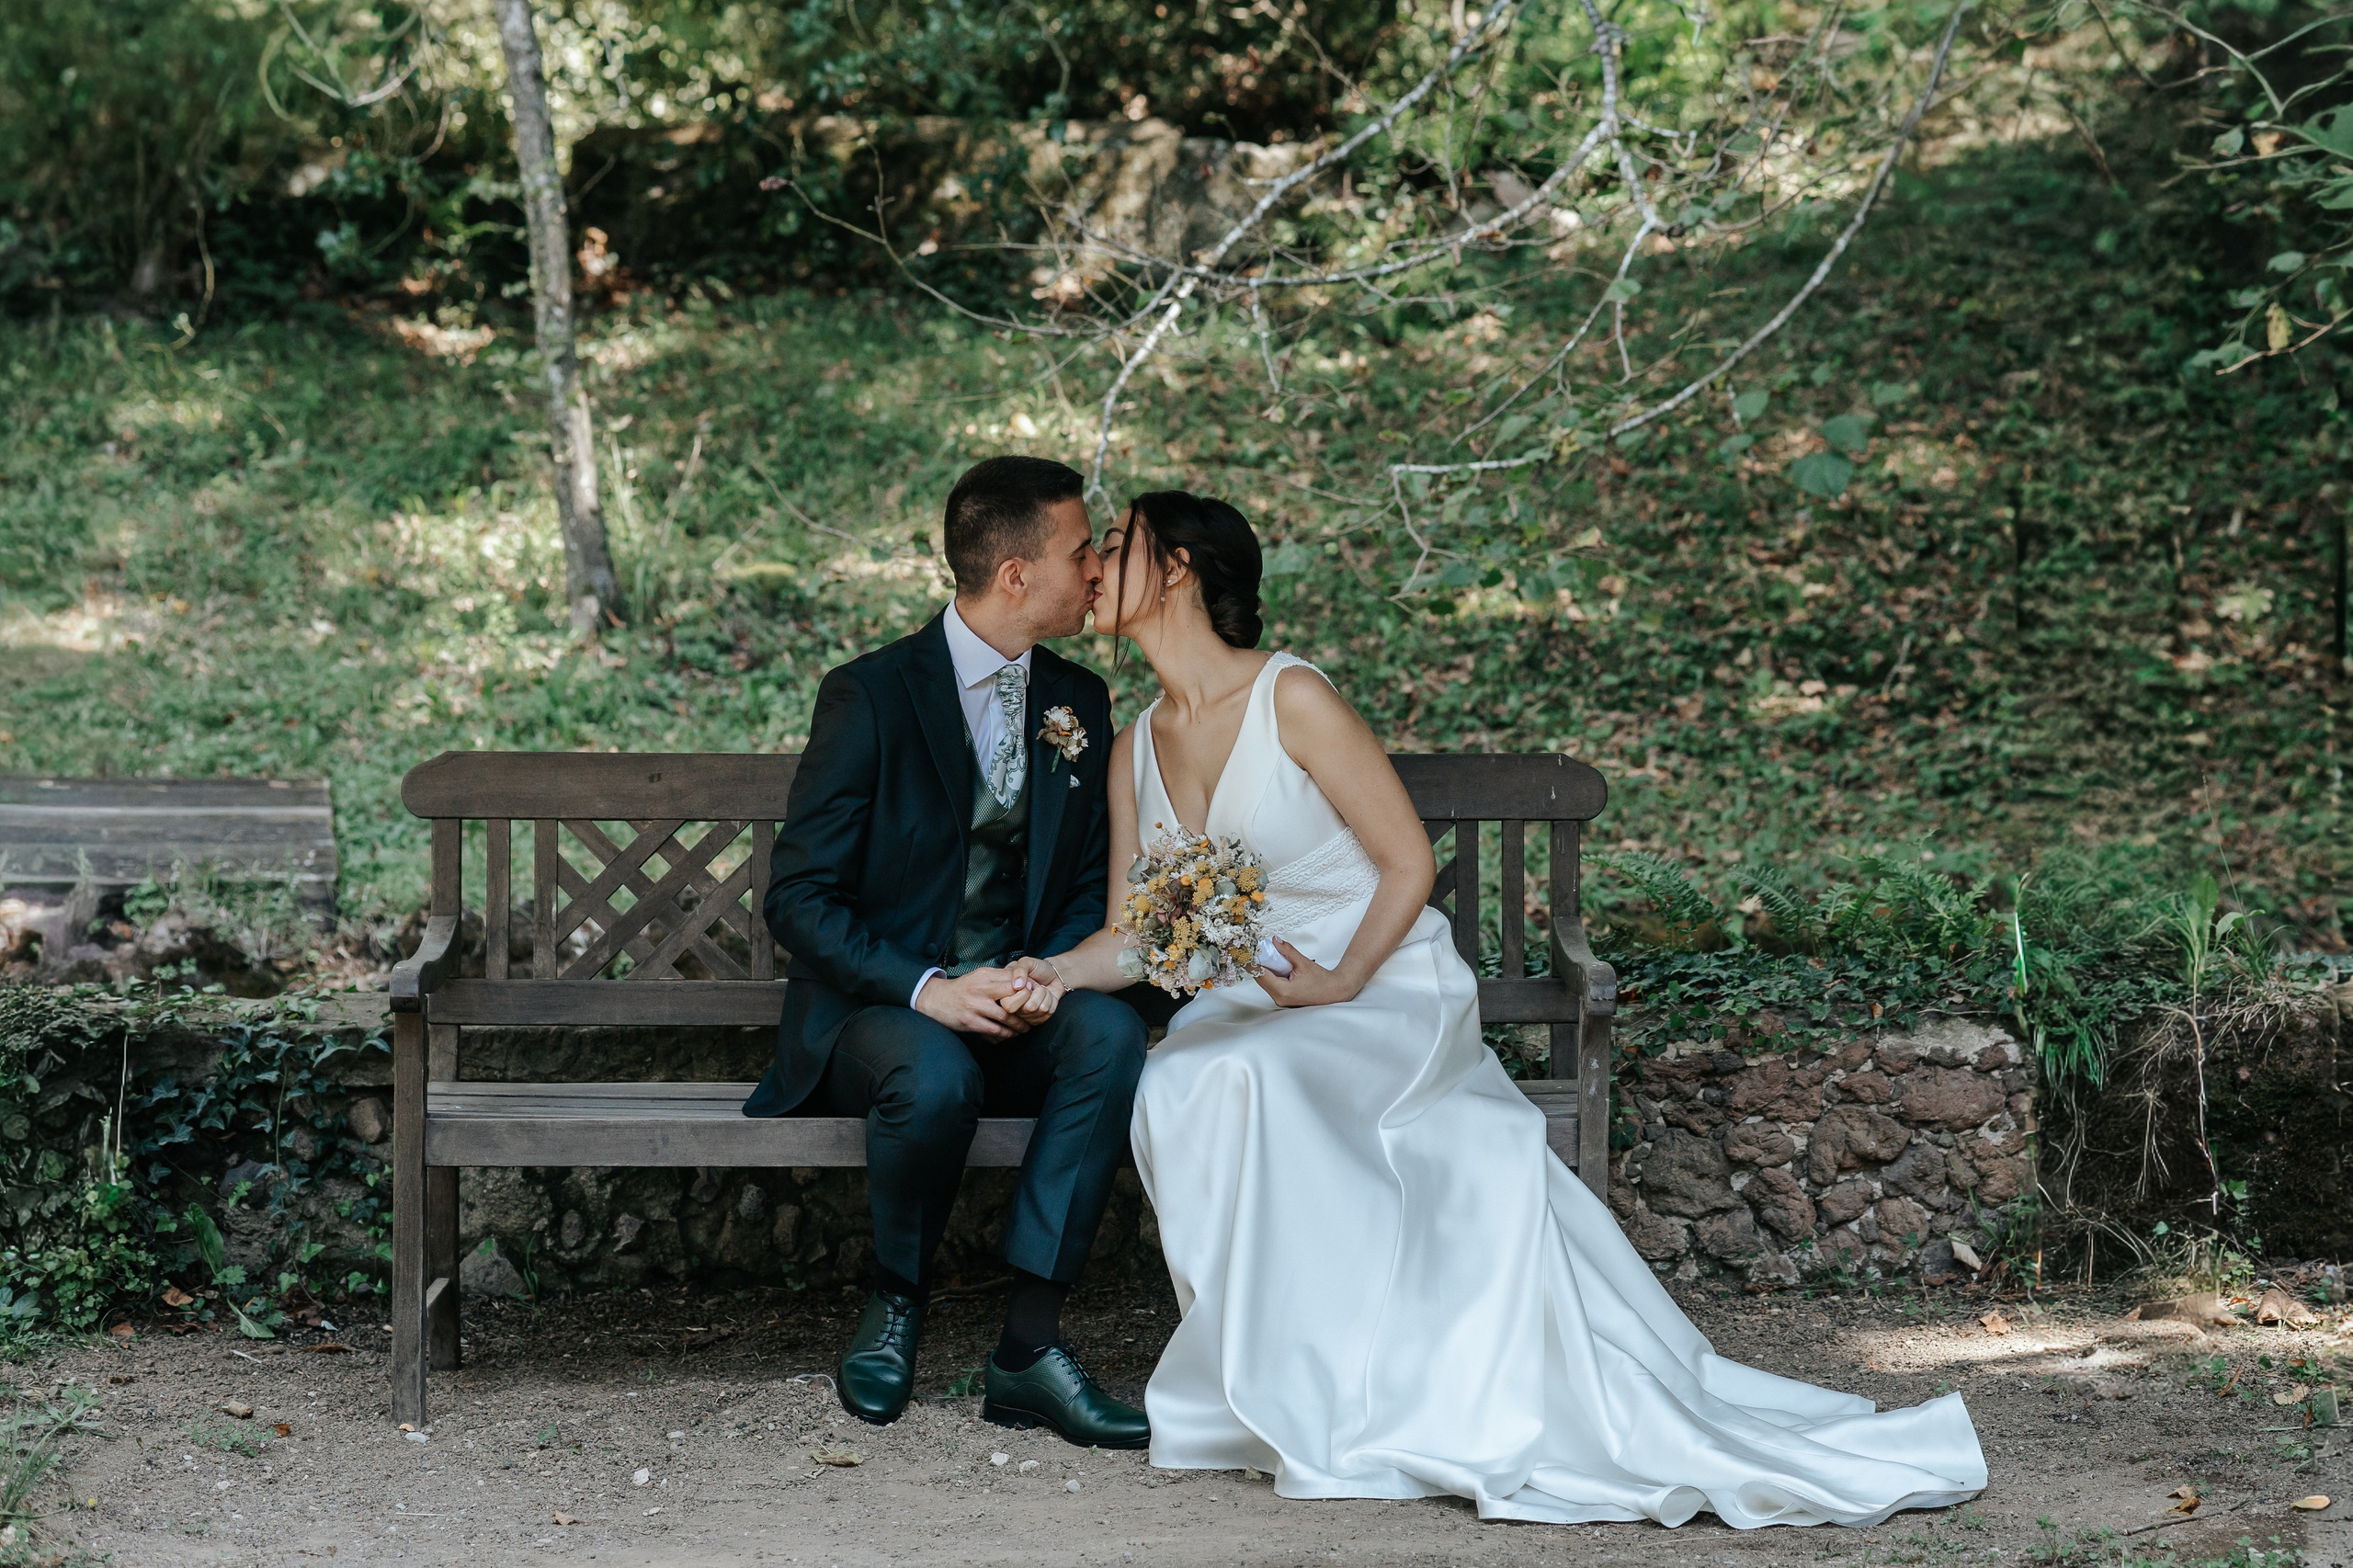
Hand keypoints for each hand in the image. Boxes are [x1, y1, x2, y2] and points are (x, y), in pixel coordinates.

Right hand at [913, 967, 1036, 1038]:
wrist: (936, 999)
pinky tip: (1011, 1034)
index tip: (1036, 995)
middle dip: (1027, 1006)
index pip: (1013, 979)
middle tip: (1035, 1013)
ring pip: (1006, 1017)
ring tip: (1026, 1028)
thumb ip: (997, 978)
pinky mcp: (970, 1022)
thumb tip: (1022, 981)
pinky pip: (994, 1030)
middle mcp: (980, 989)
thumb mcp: (978, 976)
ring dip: (1019, 1025)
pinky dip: (1006, 1034)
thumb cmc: (962, 989)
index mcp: (984, 975)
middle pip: (1012, 996)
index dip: (1027, 988)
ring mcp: (975, 1006)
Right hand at [999, 955, 1067, 1018]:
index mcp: (1004, 996)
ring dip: (1045, 995)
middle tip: (1034, 986)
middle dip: (1037, 993)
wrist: (1052, 974)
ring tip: (1040, 989)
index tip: (1026, 982)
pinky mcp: (1038, 1019)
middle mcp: (1013, 1009)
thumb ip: (1019, 969)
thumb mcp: (1026, 962)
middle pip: (1029, 1008)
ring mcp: (1026, 1016)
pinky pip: (1048, 1012)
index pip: (1010, 1005)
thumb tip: (1017, 985)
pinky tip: (1045, 996)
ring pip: (1041, 1009)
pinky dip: (1051, 1000)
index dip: (1024, 991)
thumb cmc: (1037, 969)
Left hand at [1256, 940, 1359, 1007]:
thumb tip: (1274, 941)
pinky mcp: (1283, 999)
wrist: (1334, 991)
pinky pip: (1272, 985)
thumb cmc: (1322, 980)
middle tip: (1255, 949)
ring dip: (1265, 969)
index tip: (1247, 952)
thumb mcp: (1303, 962)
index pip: (1260, 975)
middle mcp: (1279, 998)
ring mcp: (1281, 1000)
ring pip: (1265, 982)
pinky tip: (1275, 965)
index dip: (1252, 962)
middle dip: (1258, 964)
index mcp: (1283, 991)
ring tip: (1267, 955)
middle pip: (1261, 979)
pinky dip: (1271, 975)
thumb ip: (1287, 951)